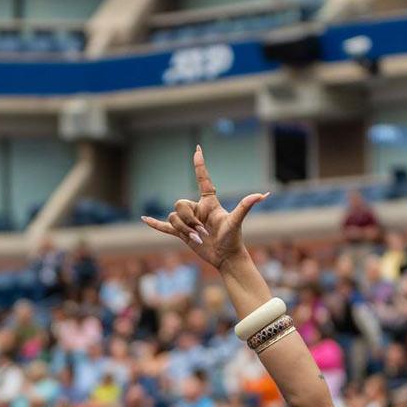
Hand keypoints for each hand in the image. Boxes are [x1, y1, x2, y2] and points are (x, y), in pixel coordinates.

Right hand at [140, 146, 268, 270]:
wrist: (226, 257)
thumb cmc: (233, 238)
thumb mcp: (236, 222)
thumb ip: (245, 206)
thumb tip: (262, 195)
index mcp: (209, 203)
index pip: (203, 180)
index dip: (199, 165)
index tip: (198, 149)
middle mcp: (198, 209)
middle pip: (180, 204)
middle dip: (188, 219)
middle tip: (202, 232)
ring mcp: (188, 221)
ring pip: (173, 217)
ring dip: (184, 230)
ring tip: (197, 239)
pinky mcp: (182, 234)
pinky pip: (165, 226)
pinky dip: (155, 224)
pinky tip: (145, 220)